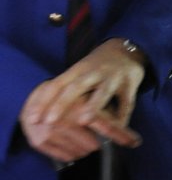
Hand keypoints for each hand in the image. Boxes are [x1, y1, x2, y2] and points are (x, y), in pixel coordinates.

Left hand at [20, 40, 144, 161]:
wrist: (127, 51)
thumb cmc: (96, 68)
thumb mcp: (79, 73)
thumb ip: (64, 89)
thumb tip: (41, 114)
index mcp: (78, 70)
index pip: (57, 84)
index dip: (43, 102)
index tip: (32, 119)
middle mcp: (94, 72)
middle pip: (76, 87)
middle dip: (62, 104)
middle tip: (49, 121)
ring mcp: (113, 77)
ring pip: (102, 92)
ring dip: (93, 106)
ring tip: (84, 121)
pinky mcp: (130, 84)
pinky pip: (125, 102)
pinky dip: (121, 116)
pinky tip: (116, 127)